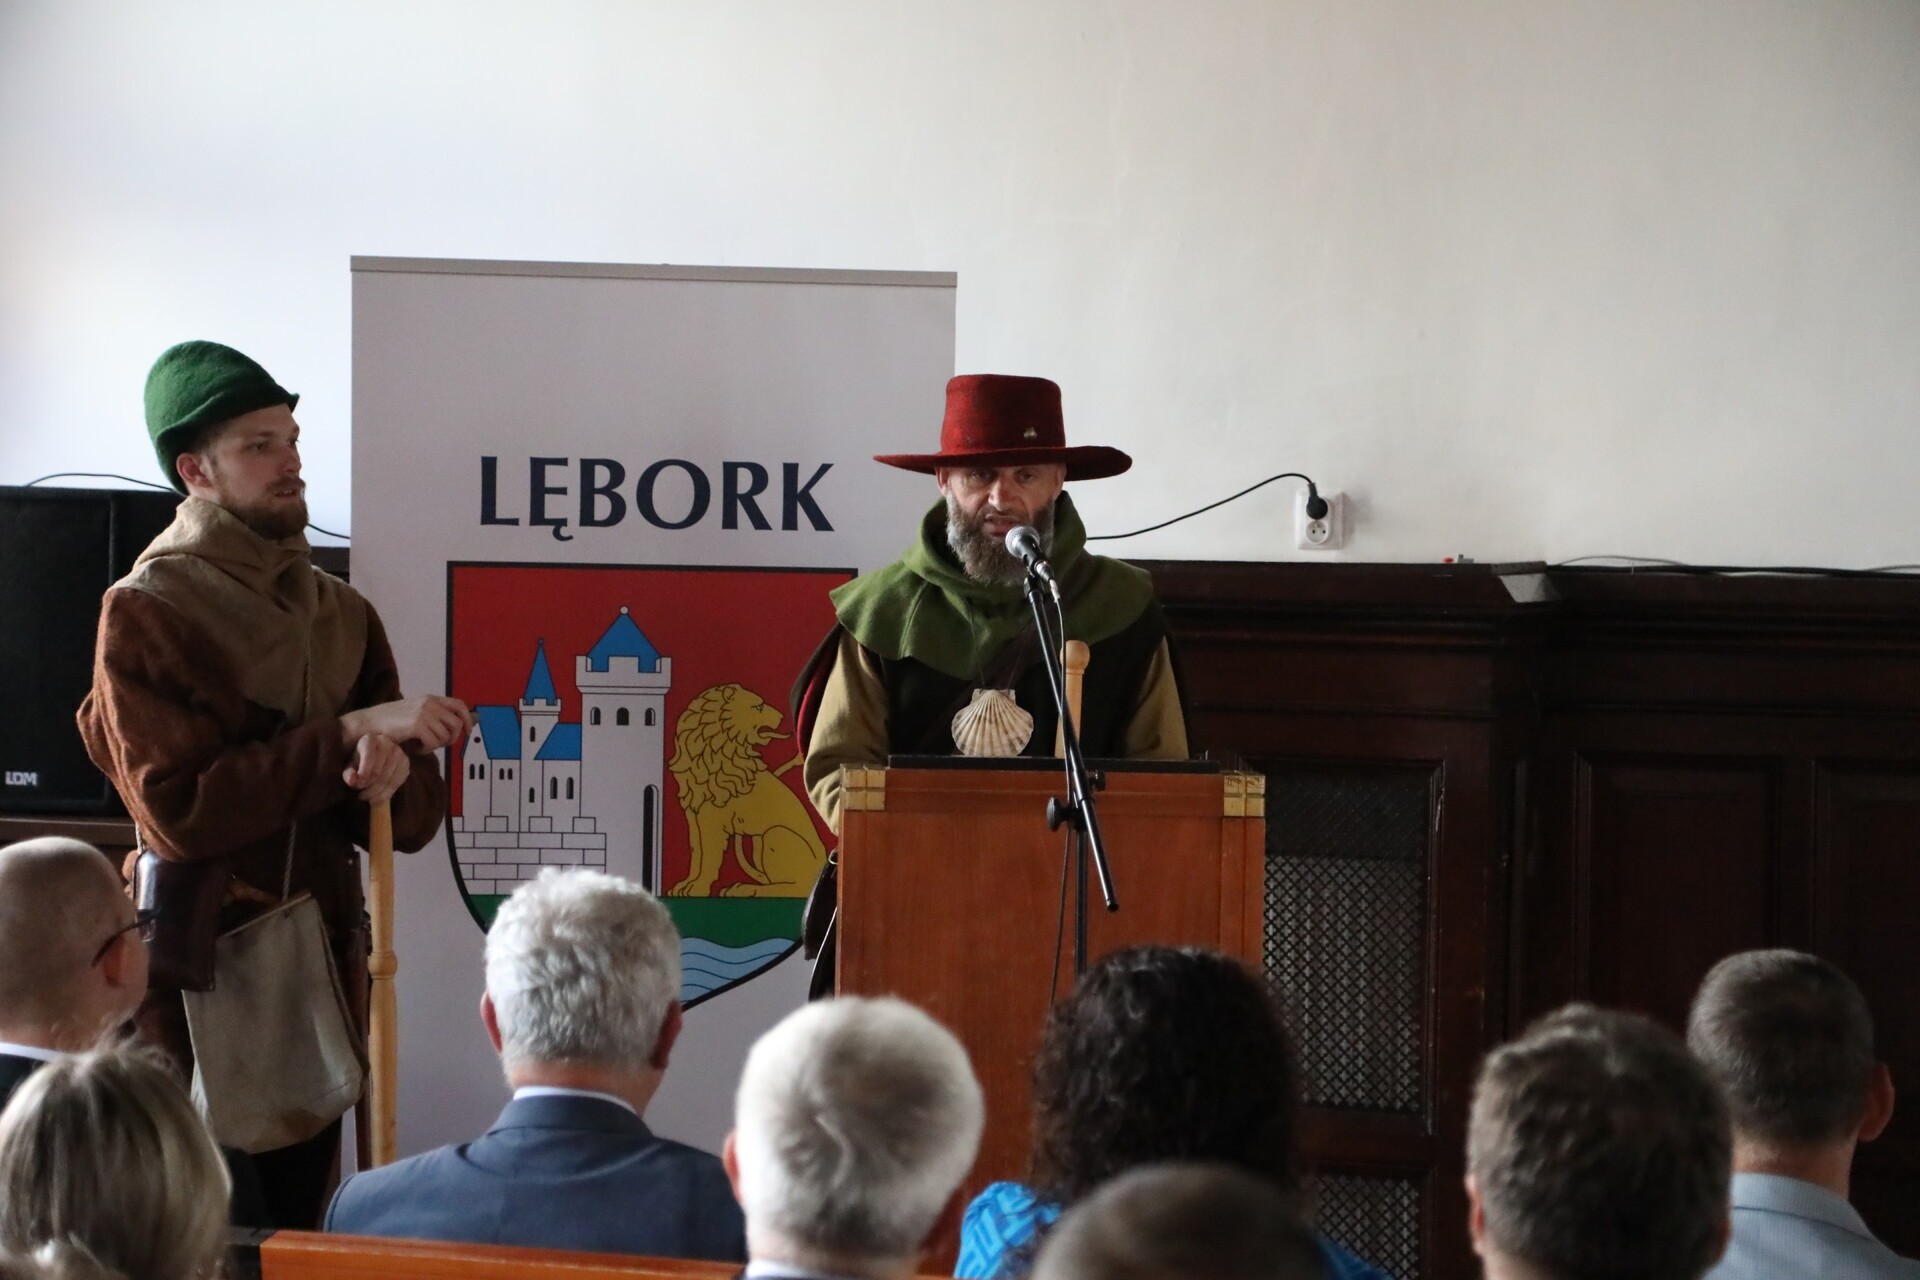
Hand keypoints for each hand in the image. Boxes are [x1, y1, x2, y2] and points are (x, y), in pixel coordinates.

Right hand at [340, 696, 473, 752]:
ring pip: (445, 736)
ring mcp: (424, 713)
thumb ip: (435, 717)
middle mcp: (430, 703)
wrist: (368, 723)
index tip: (467, 732)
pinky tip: (415, 748)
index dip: (467, 719)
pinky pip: (433, 743)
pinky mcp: (418, 724)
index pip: (459, 705)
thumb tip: (460, 728)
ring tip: (421, 745)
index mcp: (431, 699)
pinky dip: (426, 750)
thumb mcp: (416, 714)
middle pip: (456, 724)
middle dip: (451, 738)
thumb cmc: (391, 723)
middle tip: (437, 744)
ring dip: (435, 746)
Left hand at [343, 733, 410, 805]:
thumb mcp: (349, 769)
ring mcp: (399, 752)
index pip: (368, 758)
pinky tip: (380, 796)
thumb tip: (353, 780)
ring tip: (369, 798)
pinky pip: (398, 781)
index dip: (363, 775)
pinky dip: (388, 792)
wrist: (372, 761)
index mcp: (369, 740)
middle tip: (362, 796)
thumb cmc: (358, 765)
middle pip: (379, 772)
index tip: (358, 786)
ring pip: (390, 779)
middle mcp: (386, 742)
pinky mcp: (406, 762)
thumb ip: (349, 775)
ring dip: (379, 792)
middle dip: (370, 788)